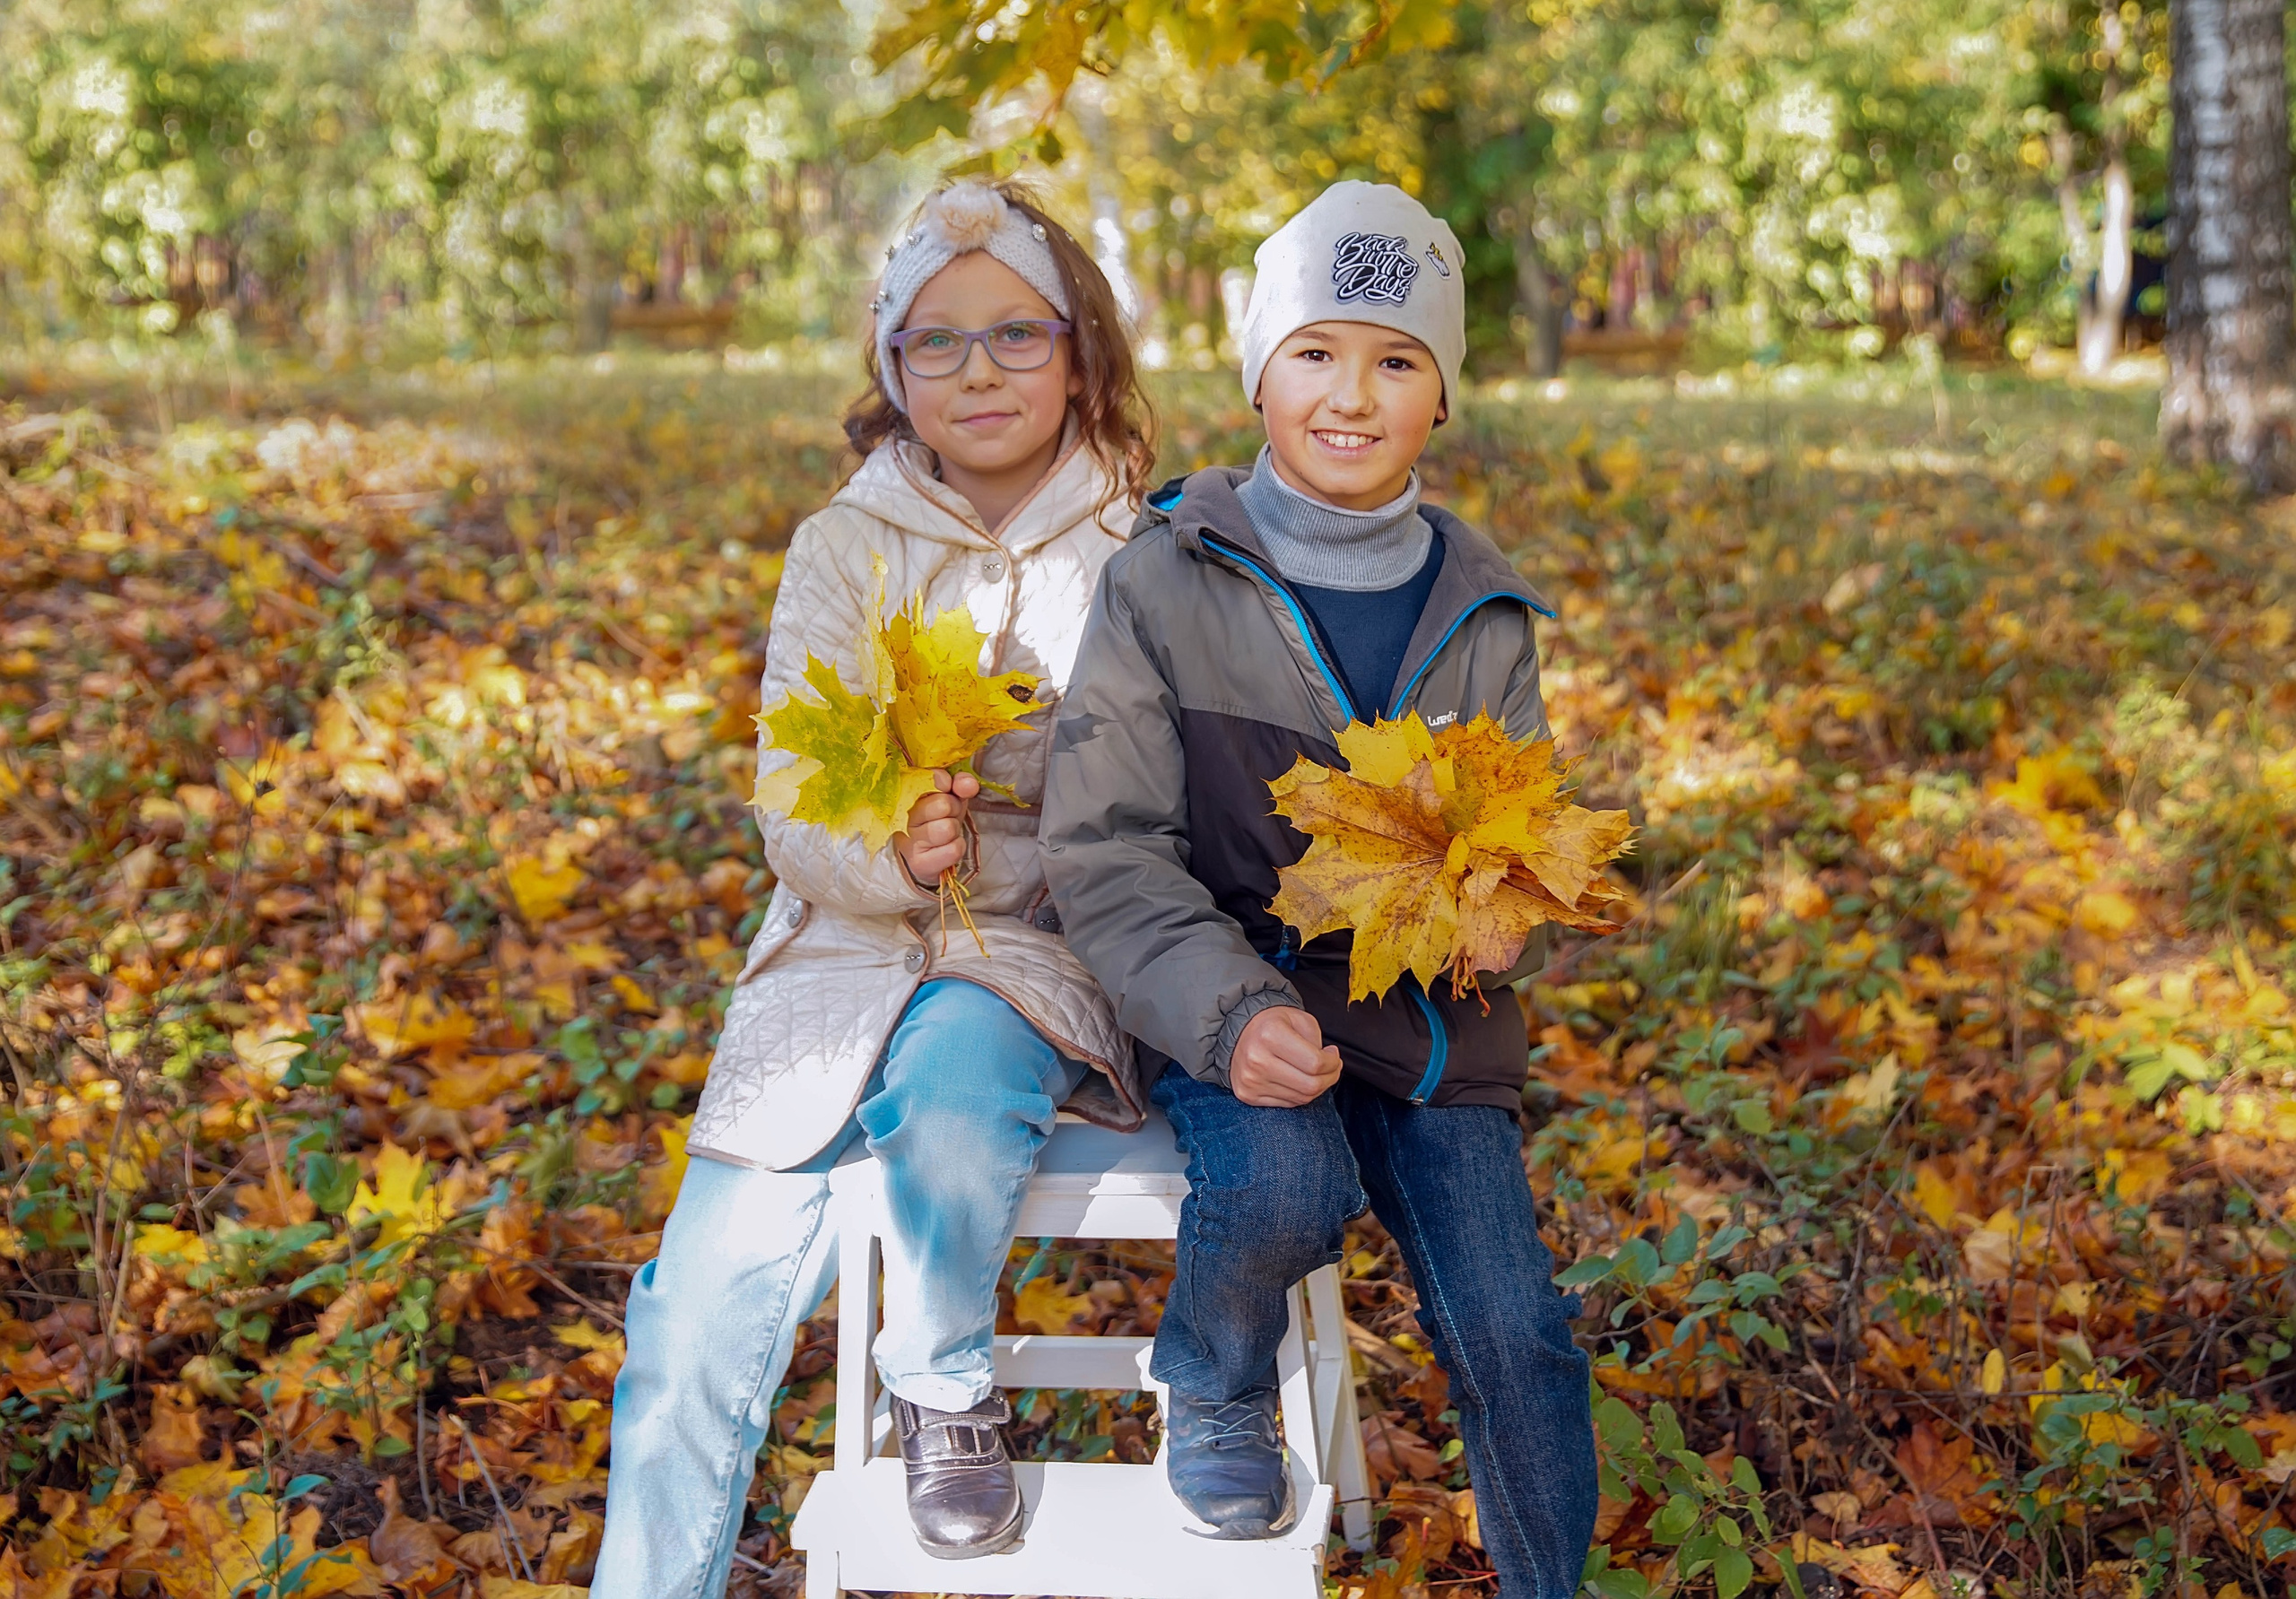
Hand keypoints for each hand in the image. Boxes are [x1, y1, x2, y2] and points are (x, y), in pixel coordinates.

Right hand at [895, 769, 978, 886]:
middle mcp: (901, 817)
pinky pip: (953, 850)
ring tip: (945, 832)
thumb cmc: (936, 819)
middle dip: (954, 809)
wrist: (925, 855)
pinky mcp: (918, 863)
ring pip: (948, 828)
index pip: (934, 778)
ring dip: (954, 830)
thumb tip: (968, 784)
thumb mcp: (949, 796)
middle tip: (946, 815)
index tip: (946, 790)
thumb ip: (959, 784)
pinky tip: (946, 847)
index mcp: (906, 793)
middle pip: (943, 804)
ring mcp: (908, 841)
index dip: (947, 784)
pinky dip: (957, 847)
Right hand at [1229, 1007, 1342, 1106]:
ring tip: (1315, 1073)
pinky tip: (1297, 1079)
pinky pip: (1287, 1104)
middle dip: (1330, 1078)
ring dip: (1316, 1088)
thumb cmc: (1272, 1024)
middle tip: (1332, 1067)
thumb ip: (1317, 1042)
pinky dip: (1299, 1094)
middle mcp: (1257, 1059)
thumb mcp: (1300, 1019)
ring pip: (1301, 1098)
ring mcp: (1250, 1080)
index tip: (1333, 1055)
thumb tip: (1329, 1066)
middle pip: (1310, 1085)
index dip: (1333, 1063)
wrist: (1239, 1033)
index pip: (1315, 1063)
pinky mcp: (1247, 1095)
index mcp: (1270, 1034)